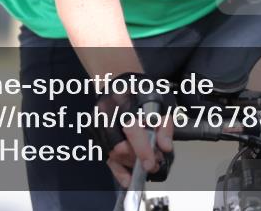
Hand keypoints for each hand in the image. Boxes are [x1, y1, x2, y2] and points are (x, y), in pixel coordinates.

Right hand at [90, 72, 175, 187]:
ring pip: (112, 156)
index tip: (152, 163)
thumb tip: (165, 148)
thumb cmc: (140, 89)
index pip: (132, 131)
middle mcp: (106, 115)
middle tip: (155, 163)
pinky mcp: (95, 134)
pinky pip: (106, 157)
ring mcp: (97, 126)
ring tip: (147, 164)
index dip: (143, 150)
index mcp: (124, 103)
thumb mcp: (161, 100)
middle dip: (138, 160)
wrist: (117, 80)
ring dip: (131, 165)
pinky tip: (129, 179)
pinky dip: (118, 171)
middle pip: (119, 148)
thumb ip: (165, 124)